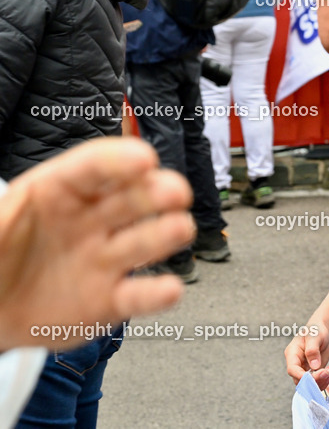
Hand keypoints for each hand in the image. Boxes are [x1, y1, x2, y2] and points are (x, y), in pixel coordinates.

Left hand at [0, 137, 194, 350]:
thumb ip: (1, 214)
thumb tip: (10, 203)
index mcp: (59, 192)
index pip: (93, 168)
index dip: (120, 160)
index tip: (144, 159)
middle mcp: (92, 220)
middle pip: (133, 198)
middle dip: (159, 191)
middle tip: (175, 192)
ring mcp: (106, 259)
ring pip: (145, 241)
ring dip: (168, 232)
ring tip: (180, 229)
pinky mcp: (112, 300)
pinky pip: (140, 295)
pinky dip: (158, 294)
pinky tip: (170, 289)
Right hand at [284, 321, 328, 388]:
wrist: (321, 333)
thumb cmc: (315, 331)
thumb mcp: (314, 337)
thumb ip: (313, 350)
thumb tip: (314, 366)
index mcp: (292, 354)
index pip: (292, 369)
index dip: (301, 376)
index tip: (313, 376)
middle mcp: (296, 364)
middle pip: (299, 380)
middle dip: (313, 381)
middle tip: (326, 373)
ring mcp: (304, 370)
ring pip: (307, 385)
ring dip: (319, 383)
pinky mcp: (312, 373)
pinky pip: (315, 383)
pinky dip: (322, 382)